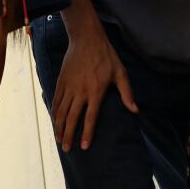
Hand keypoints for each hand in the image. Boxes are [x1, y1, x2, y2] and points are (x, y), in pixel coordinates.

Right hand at [51, 22, 137, 150]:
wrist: (86, 38)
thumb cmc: (106, 56)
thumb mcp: (120, 72)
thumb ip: (126, 93)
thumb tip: (135, 110)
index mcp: (96, 91)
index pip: (90, 117)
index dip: (87, 133)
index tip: (84, 147)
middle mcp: (80, 91)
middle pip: (72, 118)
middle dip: (68, 135)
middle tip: (67, 149)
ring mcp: (69, 86)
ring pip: (61, 111)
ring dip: (59, 127)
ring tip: (59, 140)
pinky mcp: (61, 81)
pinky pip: (56, 100)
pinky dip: (54, 112)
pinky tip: (54, 121)